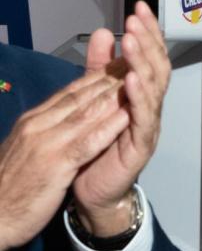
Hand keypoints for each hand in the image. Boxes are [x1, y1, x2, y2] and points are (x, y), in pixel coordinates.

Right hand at [0, 71, 129, 250]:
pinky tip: (127, 116)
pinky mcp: (54, 165)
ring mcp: (45, 143)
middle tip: (138, 62)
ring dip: (115, 95)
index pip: (70, 93)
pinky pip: (86, 142)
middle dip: (111, 78)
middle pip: (81, 96)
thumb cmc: (10, 187)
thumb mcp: (28, 150)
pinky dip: (108, 128)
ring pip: (86, 112)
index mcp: (32, 121)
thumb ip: (46, 129)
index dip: (98, 77)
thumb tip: (66, 115)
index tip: (121, 63)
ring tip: (140, 80)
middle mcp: (38, 125)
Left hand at [71, 2, 170, 236]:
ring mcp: (149, 124)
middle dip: (149, 40)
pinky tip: (132, 79)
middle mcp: (150, 106)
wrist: (93, 190)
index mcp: (141, 94)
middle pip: (158, 67)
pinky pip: (144, 117)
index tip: (139, 8)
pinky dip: (139, 96)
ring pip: (153, 88)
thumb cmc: (98, 145)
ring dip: (143, 62)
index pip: (150, 56)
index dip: (148, 32)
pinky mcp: (141, 144)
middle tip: (137, 18)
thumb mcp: (95, 98)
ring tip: (133, 40)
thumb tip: (103, 32)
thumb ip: (100, 68)